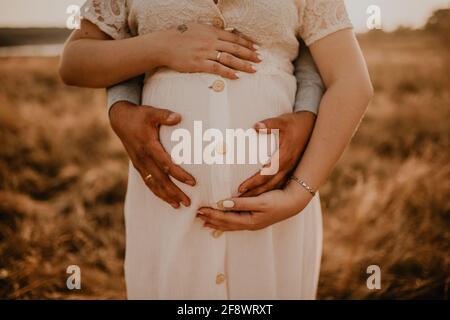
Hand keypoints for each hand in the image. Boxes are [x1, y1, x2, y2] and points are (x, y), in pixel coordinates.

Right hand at [109, 101, 195, 208]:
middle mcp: (143, 158)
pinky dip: (156, 192)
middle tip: (188, 202)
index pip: (166, 164)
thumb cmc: (139, 116)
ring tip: (178, 205)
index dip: (179, 174)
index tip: (192, 182)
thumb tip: (178, 117)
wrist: (120, 119)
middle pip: (161, 180)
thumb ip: (164, 115)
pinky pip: (147, 182)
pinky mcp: (138, 166)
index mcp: (148, 146)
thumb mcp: (151, 112)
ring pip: (153, 184)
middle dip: (174, 192)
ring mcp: (139, 164)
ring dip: (166, 196)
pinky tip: (165, 198)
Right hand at [159, 23, 260, 78]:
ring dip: (243, 65)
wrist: (164, 44)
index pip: (234, 38)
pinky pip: (217, 69)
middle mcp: (211, 41)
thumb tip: (227, 33)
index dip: (247, 43)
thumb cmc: (180, 36)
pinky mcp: (199, 64)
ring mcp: (205, 53)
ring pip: (229, 59)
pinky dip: (228, 73)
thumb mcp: (198, 28)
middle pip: (235, 48)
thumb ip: (212, 32)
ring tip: (253, 70)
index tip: (256, 48)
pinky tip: (237, 77)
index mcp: (212, 32)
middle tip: (260, 60)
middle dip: (249, 54)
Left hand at [197, 182, 311, 230]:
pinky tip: (223, 220)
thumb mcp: (259, 201)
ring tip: (205, 221)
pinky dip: (226, 222)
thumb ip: (241, 203)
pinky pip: (236, 222)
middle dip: (211, 219)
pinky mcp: (255, 219)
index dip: (211, 214)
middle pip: (225, 224)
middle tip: (197, 215)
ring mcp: (252, 223)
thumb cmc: (278, 200)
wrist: (294, 202)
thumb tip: (222, 203)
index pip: (225, 218)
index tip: (200, 210)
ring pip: (230, 225)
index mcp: (249, 221)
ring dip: (217, 222)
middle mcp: (249, 224)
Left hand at [238, 111, 315, 196]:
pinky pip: (281, 183)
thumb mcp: (282, 121)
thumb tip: (256, 126)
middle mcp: (288, 166)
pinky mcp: (292, 169)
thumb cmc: (295, 123)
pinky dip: (270, 191)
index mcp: (284, 156)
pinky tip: (262, 196)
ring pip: (275, 186)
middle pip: (270, 185)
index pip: (266, 174)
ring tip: (247, 202)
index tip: (241, 188)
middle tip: (239, 201)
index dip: (254, 182)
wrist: (312, 125)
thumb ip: (269, 124)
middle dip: (255, 194)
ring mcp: (291, 168)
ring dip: (262, 195)